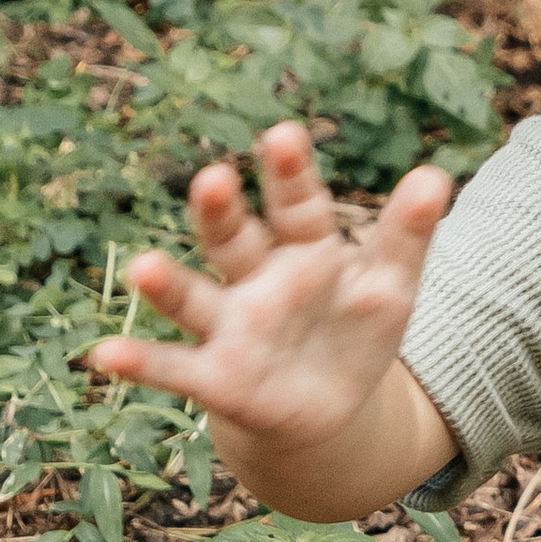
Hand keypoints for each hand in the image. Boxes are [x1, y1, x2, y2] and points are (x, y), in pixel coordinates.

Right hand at [90, 122, 451, 452]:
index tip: (282, 135)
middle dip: (221, 212)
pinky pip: (173, 368)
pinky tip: (104, 353)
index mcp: (305, 249)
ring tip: (143, 267)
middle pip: (233, 239)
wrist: (328, 406)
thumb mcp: (391, 285)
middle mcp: (256, 279)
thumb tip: (436, 176)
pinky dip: (140, 361)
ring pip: (194, 299)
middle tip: (213, 179)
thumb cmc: (355, 331)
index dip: (289, 174)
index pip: (297, 205)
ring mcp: (230, 326)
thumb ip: (407, 235)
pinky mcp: (215, 378)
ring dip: (166, 284)